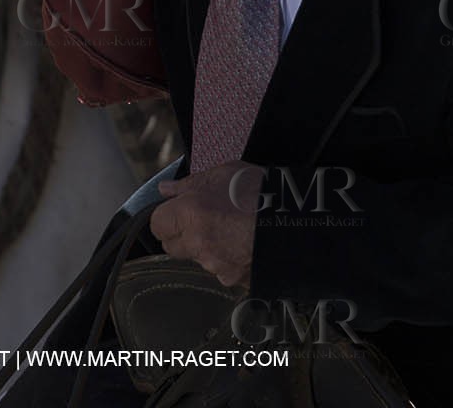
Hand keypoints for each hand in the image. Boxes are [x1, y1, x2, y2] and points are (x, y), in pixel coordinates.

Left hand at [150, 162, 263, 289]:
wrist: (296, 218)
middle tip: (202, 218)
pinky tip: (242, 243)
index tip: (175, 211)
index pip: (157, 225)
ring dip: (205, 247)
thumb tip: (166, 190)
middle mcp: (198, 243)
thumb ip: (189, 183)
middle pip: (172, 247)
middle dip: (181, 234)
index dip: (166, 216)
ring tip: (230, 228)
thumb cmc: (262, 191)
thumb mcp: (224, 173)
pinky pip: (220, 270)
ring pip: (197, 259)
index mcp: (191, 213)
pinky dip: (226, 259)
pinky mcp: (232, 279)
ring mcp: (215, 265)